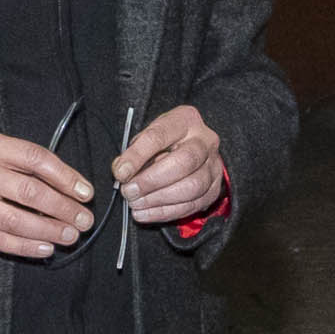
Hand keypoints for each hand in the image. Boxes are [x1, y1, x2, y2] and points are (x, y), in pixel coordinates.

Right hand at [0, 128, 92, 257]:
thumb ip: (19, 157)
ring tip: (71, 235)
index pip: (36, 160)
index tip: (85, 191)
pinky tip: (45, 248)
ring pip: (17, 220)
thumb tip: (63, 182)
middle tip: (84, 219)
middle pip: (31, 193)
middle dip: (63, 209)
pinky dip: (25, 246)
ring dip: (49, 231)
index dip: (66, 177)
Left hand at [114, 106, 227, 225]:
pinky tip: (145, 213)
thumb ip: (135, 151)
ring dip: (159, 199)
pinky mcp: (214, 189)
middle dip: (151, 181)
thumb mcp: (149, 135)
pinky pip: (192, 205)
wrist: (193, 149)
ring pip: (192, 187)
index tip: (120, 173)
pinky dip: (165, 212)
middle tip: (129, 192)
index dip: (137, 156)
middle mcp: (205, 141)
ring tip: (136, 203)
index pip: (160, 136)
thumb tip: (122, 171)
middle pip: (183, 162)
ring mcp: (214, 166)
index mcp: (185, 120)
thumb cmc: (166, 141)